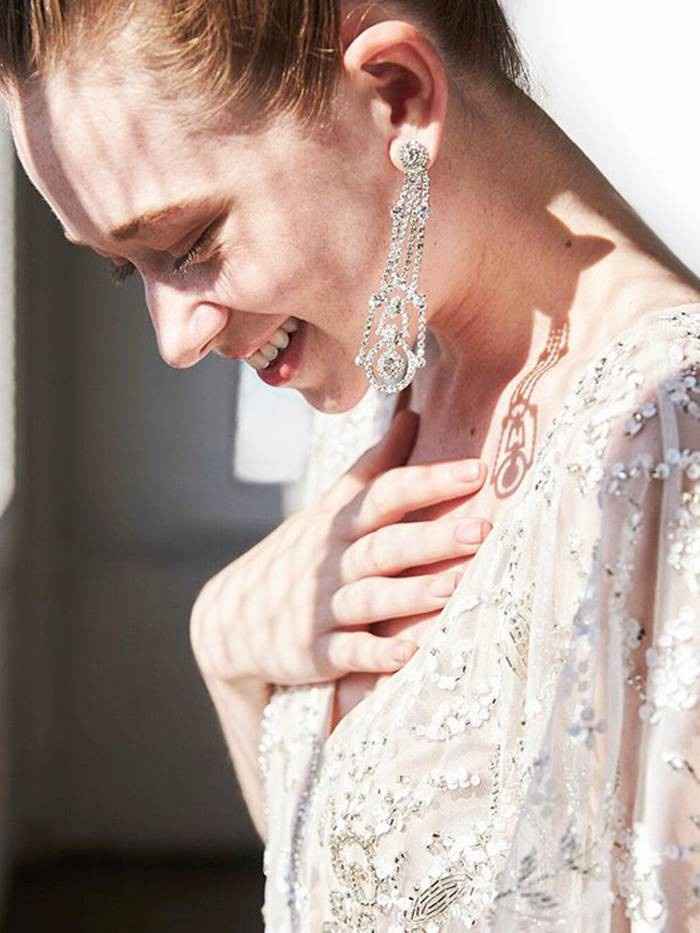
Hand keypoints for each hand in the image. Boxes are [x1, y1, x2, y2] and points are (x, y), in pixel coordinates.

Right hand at [190, 408, 489, 687]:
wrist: (231, 619)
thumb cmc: (300, 555)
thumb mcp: (329, 508)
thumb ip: (373, 468)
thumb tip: (412, 415)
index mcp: (340, 522)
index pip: (385, 493)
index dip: (428, 481)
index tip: (478, 471)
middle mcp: (332, 561)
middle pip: (385, 545)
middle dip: (431, 538)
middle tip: (479, 530)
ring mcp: (322, 607)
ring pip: (371, 597)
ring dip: (412, 594)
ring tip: (455, 587)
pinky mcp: (314, 651)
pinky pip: (347, 653)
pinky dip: (376, 654)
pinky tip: (408, 654)